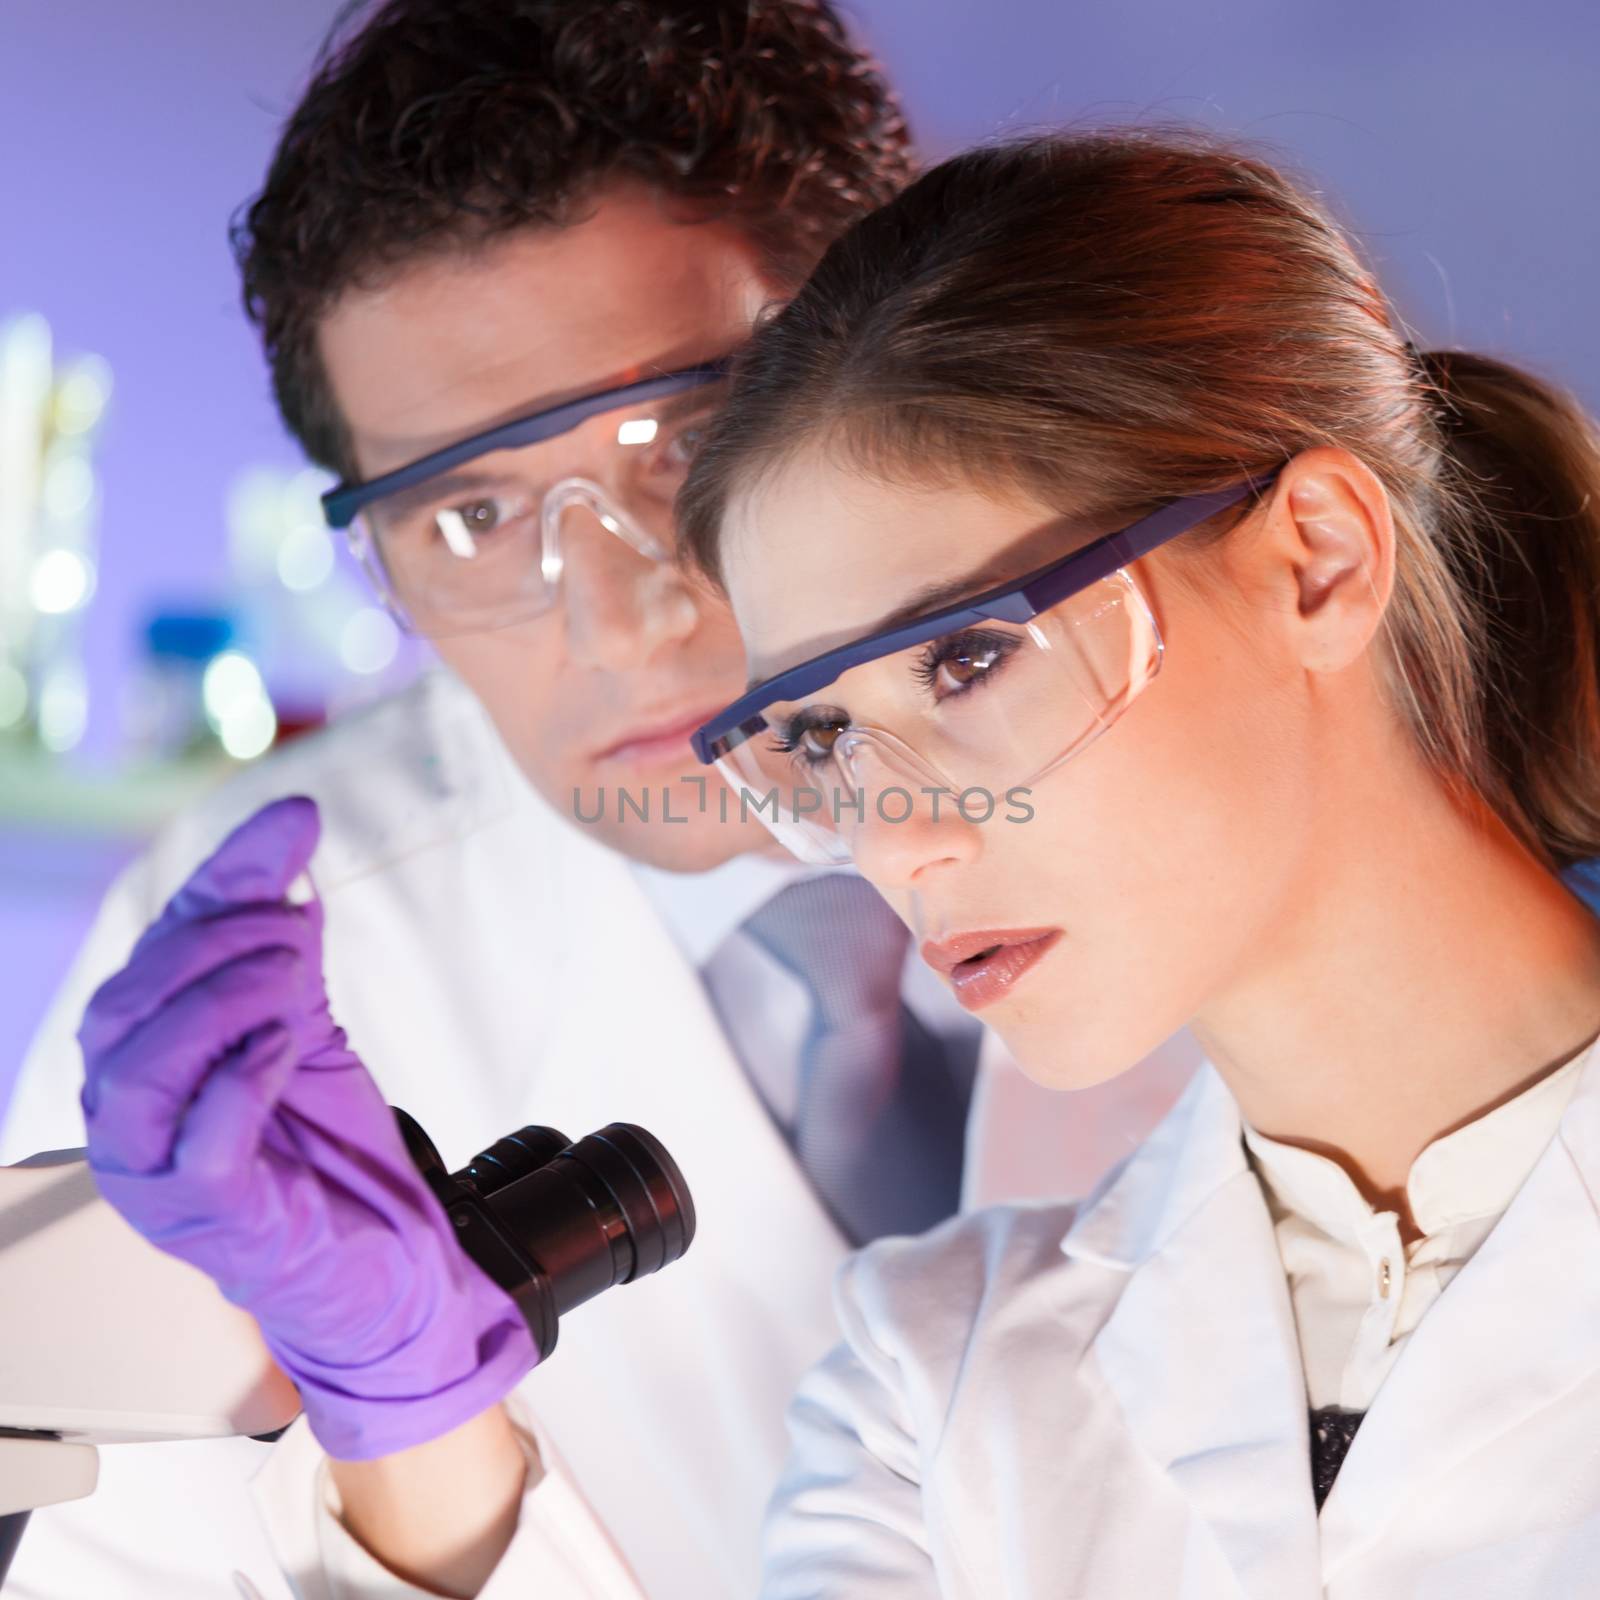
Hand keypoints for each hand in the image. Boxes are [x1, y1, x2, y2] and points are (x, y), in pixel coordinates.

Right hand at [78, 797, 537, 1459]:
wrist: (387, 1254)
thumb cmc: (327, 1141)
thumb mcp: (303, 1012)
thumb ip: (284, 928)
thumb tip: (291, 819)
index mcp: (146, 1052)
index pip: (155, 948)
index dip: (222, 879)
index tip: (297, 823)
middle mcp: (130, 1111)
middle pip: (127, 1005)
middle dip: (218, 946)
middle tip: (296, 932)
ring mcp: (157, 1173)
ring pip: (139, 1073)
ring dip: (220, 1005)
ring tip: (292, 982)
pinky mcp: (207, 1219)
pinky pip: (195, 1147)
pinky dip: (237, 1084)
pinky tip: (284, 1047)